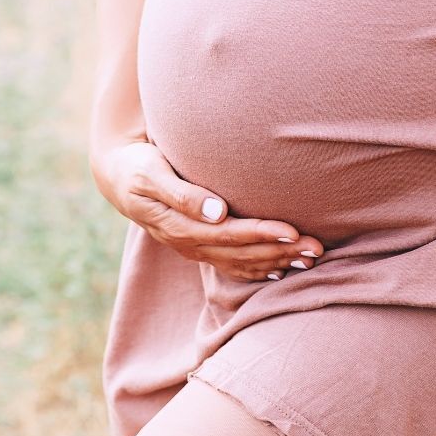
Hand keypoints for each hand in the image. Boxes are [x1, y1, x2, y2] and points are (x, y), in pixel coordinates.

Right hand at [89, 138, 324, 281]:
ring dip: (277, 261)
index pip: (228, 235)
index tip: (292, 231)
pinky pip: (233, 264)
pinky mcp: (200, 247)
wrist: (119, 178)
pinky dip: (259, 268)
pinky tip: (282, 269)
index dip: (261, 235)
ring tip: (311, 258)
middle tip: (316, 247)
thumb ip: (182, 193)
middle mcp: (189, 243)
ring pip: (241, 262)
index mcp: (178, 226)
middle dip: (280, 252)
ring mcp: (194, 248)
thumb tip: (216, 211)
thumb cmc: (138, 167)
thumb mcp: (151, 174)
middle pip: (241, 253)